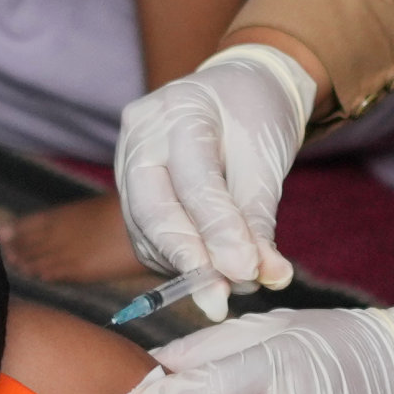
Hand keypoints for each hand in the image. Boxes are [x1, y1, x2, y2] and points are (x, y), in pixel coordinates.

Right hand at [115, 44, 315, 308]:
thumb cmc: (255, 118)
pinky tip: (210, 273)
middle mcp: (141, 136)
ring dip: (187, 269)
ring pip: (147, 232)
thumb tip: (266, 277)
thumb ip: (259, 218)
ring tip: (229, 289)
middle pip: (153, 210)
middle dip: (188, 261)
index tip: (246, 271)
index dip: (219, 231)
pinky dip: (179, 263)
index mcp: (179, 110)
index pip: (195, 181)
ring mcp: (126, 163)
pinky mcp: (129, 193)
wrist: (235, 92)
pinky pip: (147, 239)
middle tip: (219, 301)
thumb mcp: (267, 159)